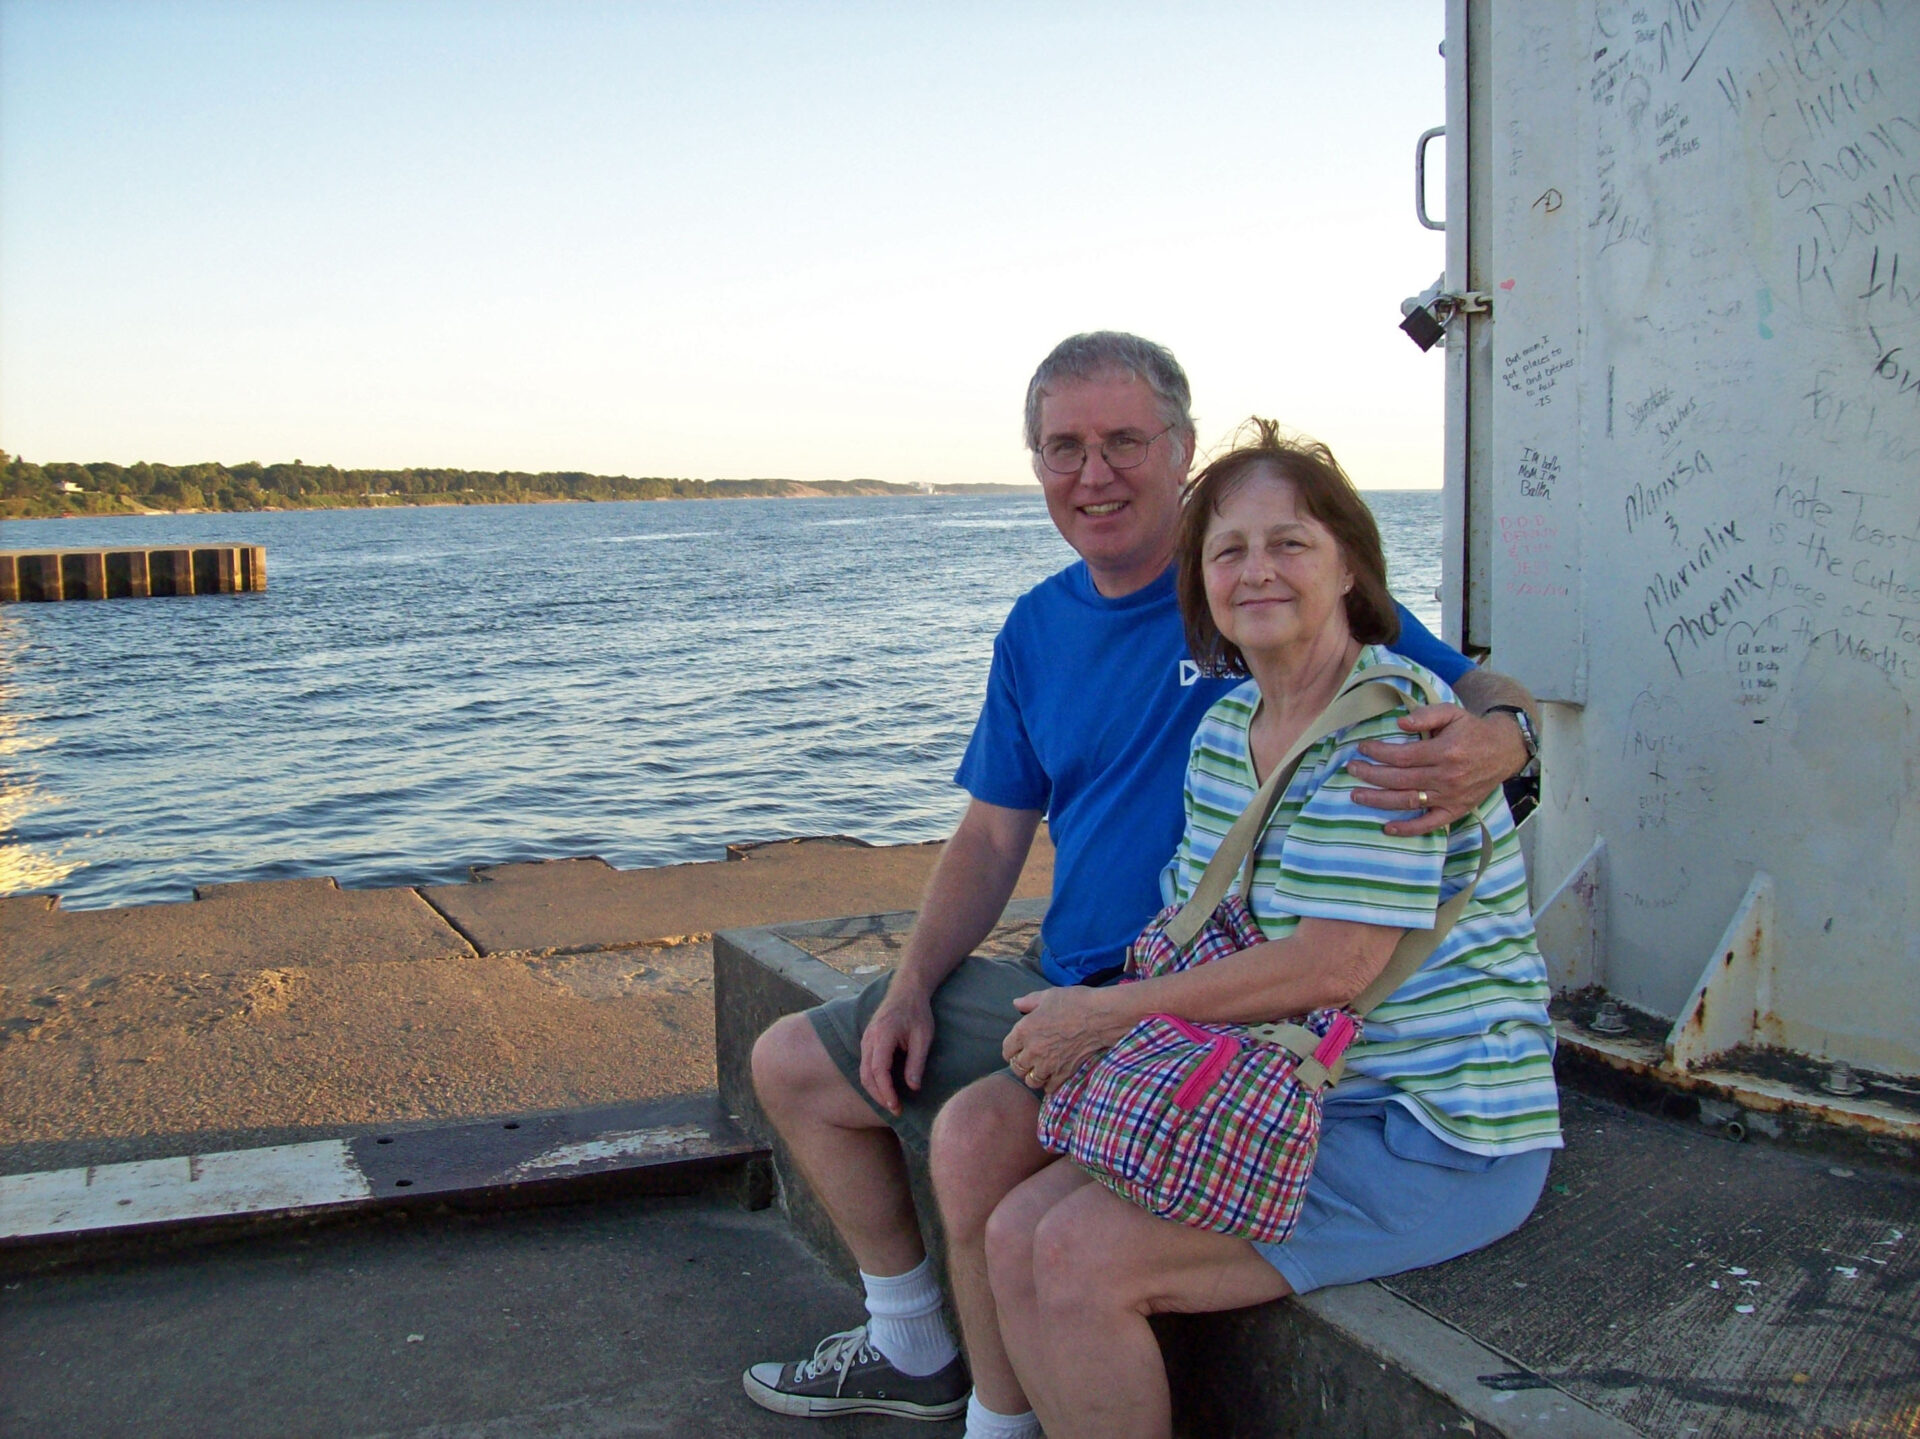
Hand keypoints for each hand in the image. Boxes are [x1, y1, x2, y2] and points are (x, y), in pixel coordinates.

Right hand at [859, 983, 935, 1115]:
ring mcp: (866, 1039)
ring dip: (875, 1090)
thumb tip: (913, 1088)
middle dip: (879, 1096)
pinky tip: (886, 1089)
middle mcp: (869, 1038)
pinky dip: (873, 1081)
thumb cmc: (917, 1012)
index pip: (879, 1070)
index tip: (896, 1106)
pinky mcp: (867, 1041)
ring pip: (863, 1072)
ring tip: (892, 1103)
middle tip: (896, 1110)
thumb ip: (916, 1062)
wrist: (907, 991)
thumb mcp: (923, 1037)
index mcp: (883, 1035)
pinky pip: (865, 1065)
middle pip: (866, 1075)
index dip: (886, 1091)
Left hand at [1003, 987, 1121, 1093]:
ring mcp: (1048, 1064)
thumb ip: (1029, 1001)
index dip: (1011, 1049)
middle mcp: (1033, 1050)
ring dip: (1033, 1076)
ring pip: (1031, 1080)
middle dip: (1021, 1063)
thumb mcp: (1048, 996)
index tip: (1017, 1048)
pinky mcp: (1064, 1073)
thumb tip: (1016, 1003)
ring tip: (1038, 1069)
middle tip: (1028, 1059)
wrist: (1101, 1017)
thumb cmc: (1075, 1002)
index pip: (1007, 1049)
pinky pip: (1049, 1087)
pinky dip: (1049, 1084)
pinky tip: (1053, 1075)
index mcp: (1024, 1030)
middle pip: (1017, 1067)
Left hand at [1346, 706, 1526, 836]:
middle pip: (1400, 779)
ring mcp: (1450, 797)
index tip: (1362, 748)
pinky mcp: (1456, 810)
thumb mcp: (1452, 712)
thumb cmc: (1472, 730)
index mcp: (1445, 752)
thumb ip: (1426, 715)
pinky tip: (1387, 828)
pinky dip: (1408, 829)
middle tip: (1352, 769)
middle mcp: (1446, 777)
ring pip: (1408, 802)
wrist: (1504, 750)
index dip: (1379, 753)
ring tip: (1356, 795)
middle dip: (1371, 775)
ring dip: (1379, 800)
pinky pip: (1430, 824)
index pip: (1402, 756)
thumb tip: (1400, 723)